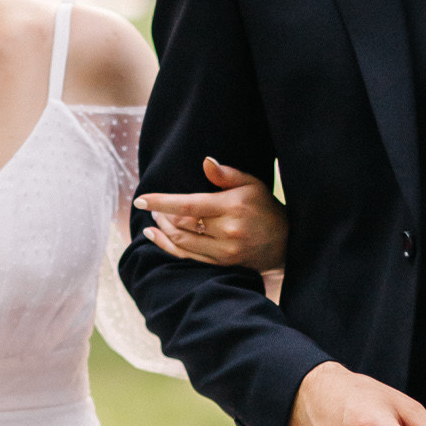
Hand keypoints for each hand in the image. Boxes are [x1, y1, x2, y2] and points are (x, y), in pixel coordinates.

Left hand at [138, 159, 286, 273]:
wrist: (284, 243)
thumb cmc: (264, 207)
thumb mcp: (251, 184)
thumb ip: (226, 174)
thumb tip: (206, 161)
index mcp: (232, 207)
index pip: (188, 204)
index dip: (162, 202)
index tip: (141, 199)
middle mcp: (227, 231)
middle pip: (181, 224)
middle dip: (161, 214)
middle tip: (152, 206)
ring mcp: (223, 251)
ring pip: (181, 242)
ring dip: (162, 230)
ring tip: (155, 218)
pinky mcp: (221, 264)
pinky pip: (187, 257)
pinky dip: (167, 246)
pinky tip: (155, 236)